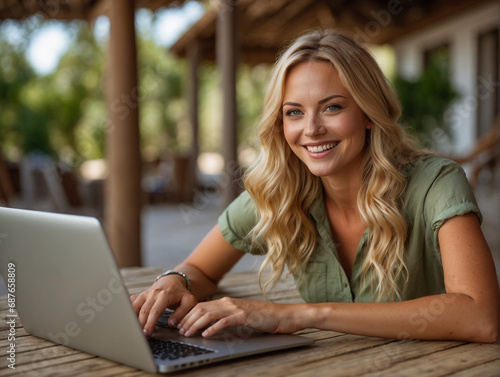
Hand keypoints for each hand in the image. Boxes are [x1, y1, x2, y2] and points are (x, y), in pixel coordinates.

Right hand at [131, 276, 197, 336]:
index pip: (155, 310)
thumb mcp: (189, 301)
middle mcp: (153, 293)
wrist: (172, 280)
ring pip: (135, 306)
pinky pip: (132, 302)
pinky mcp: (141, 295)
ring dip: (133, 318)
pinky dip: (129, 310)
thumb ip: (182, 312)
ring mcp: (145, 293)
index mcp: (165, 295)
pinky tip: (129, 320)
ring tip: (135, 329)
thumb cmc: (181, 293)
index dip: (150, 323)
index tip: (148, 333)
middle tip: (142, 336)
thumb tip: (172, 323)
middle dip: (141, 324)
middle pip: (144, 310)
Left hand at [178, 297, 300, 336]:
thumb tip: (209, 325)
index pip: (202, 306)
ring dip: (196, 324)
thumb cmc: (263, 318)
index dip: (188, 315)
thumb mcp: (240, 316)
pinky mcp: (244, 316)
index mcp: (227, 302)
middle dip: (188, 320)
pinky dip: (213, 327)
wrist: (283, 315)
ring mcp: (236, 308)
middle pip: (202, 308)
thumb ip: (226, 317)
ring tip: (188, 333)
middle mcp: (229, 302)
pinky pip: (225, 321)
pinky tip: (206, 334)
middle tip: (180, 331)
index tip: (180, 324)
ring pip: (209, 314)